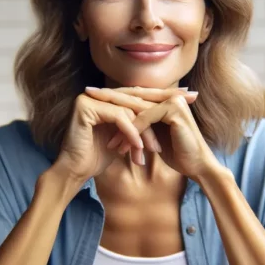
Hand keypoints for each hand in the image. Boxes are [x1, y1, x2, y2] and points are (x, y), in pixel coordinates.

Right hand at [53, 89, 195, 182]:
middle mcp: (100, 94)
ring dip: (145, 131)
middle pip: (137, 96)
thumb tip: (162, 116)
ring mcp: (91, 97)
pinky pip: (117, 117)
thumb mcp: (125, 138)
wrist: (75, 170)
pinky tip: (139, 148)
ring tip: (156, 148)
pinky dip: (130, 133)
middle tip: (188, 99)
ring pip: (129, 109)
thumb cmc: (98, 157)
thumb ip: (137, 125)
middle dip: (165, 99)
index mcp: (109, 98)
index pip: (140, 95)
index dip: (165, 96)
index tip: (189, 97)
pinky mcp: (86, 106)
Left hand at [83, 87, 218, 178]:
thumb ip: (145, 125)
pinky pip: (145, 119)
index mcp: (166, 99)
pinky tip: (118, 142)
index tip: (93, 96)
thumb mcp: (156, 136)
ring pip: (137, 108)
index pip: (136, 95)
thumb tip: (125, 122)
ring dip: (118, 120)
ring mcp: (173, 102)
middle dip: (109, 96)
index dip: (115, 95)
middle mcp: (171, 97)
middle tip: (87, 93)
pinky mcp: (174, 112)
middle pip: (134, 96)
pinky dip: (131, 131)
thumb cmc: (179, 155)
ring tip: (99, 124)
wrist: (197, 166)